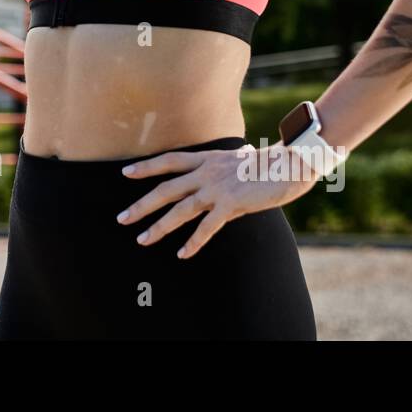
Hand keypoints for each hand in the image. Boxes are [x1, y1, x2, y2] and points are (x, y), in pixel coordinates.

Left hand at [116, 142, 319, 259]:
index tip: (125, 172)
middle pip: (166, 189)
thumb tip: (219, 176)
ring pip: (180, 209)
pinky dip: (193, 242)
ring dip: (159, 226)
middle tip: (122, 218)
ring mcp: (217, 187)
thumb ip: (222, 170)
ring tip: (142, 240)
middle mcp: (207, 171)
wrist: (290, 164)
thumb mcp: (238, 161)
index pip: (169, 161)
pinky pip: (207, 227)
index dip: (146, 167)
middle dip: (141, 205)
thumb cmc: (267, 164)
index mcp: (207, 158)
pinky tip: (182, 253)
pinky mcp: (231, 203)